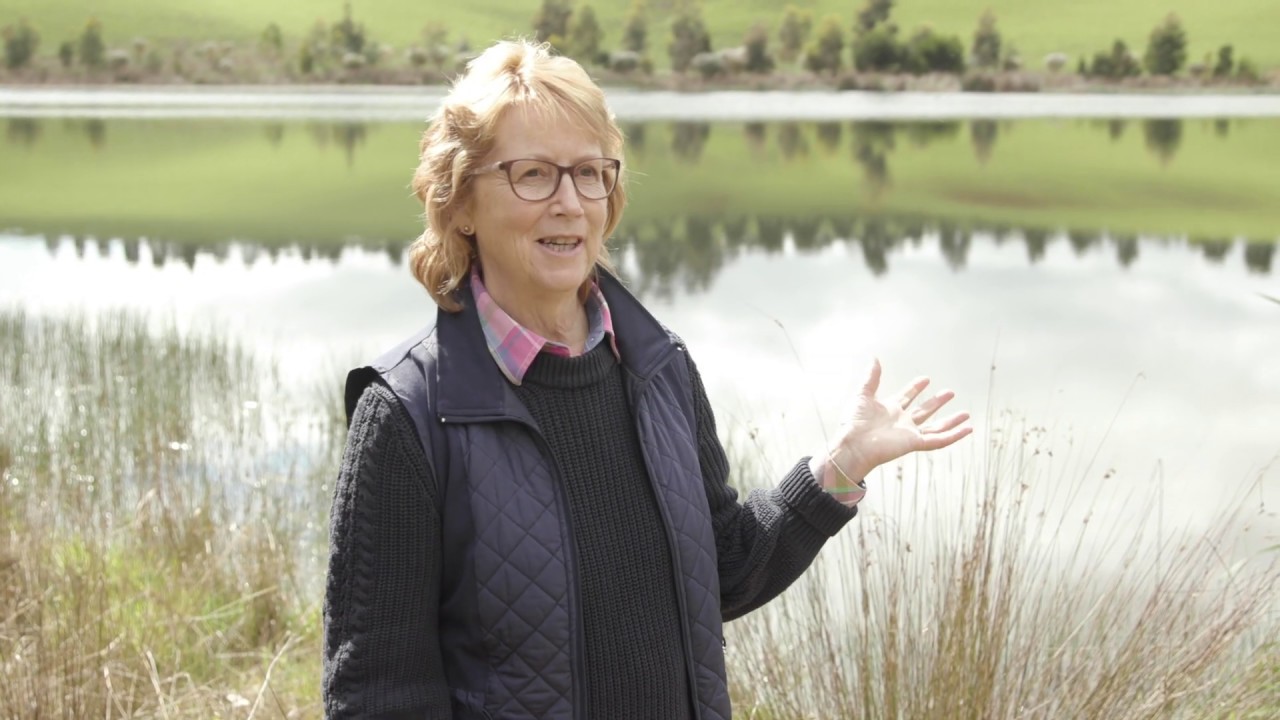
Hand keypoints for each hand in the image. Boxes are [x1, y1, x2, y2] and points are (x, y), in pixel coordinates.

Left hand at [816, 358, 971, 492]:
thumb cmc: (854, 422)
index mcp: (889, 410)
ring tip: (966, 414)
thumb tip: (874, 358)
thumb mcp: (863, 395)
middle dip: (937, 402)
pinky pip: (938, 440)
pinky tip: (967, 429)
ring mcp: (909, 433)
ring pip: (935, 428)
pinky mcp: (914, 443)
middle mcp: (901, 422)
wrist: (852, 444)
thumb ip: (871, 377)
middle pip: (924, 411)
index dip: (915, 388)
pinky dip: (954, 436)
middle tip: (950, 392)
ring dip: (950, 421)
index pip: (906, 397)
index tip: (926, 379)